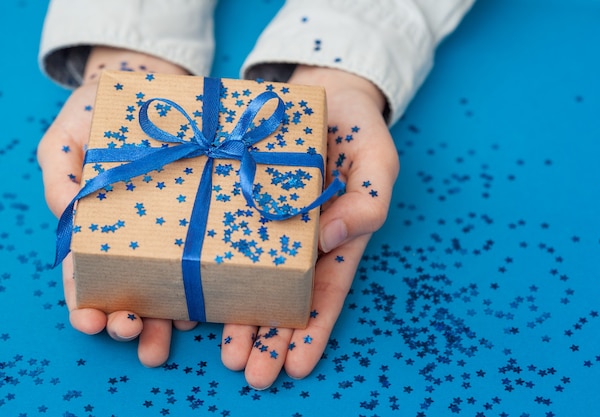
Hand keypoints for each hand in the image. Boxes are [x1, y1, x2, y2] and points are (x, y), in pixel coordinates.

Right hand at [38, 47, 193, 365]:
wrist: (152, 86)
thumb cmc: (101, 109)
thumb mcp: (69, 134)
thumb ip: (59, 171)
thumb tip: (66, 211)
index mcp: (93, 226)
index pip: (84, 274)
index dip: (84, 302)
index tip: (91, 320)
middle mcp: (131, 238)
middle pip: (126, 290)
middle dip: (126, 320)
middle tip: (132, 334)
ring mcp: (168, 233)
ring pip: (165, 285)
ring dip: (164, 316)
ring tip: (171, 333)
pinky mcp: (203, 220)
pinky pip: (203, 258)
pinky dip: (202, 283)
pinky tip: (206, 303)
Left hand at [220, 65, 398, 388]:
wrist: (321, 90)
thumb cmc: (357, 128)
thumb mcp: (377, 160)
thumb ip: (369, 201)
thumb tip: (335, 237)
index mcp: (334, 235)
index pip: (325, 292)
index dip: (314, 330)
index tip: (298, 365)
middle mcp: (297, 237)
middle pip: (283, 296)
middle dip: (269, 338)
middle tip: (252, 373)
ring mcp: (264, 220)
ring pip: (249, 276)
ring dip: (238, 318)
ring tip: (226, 354)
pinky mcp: (235, 199)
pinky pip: (219, 237)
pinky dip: (210, 268)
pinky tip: (193, 296)